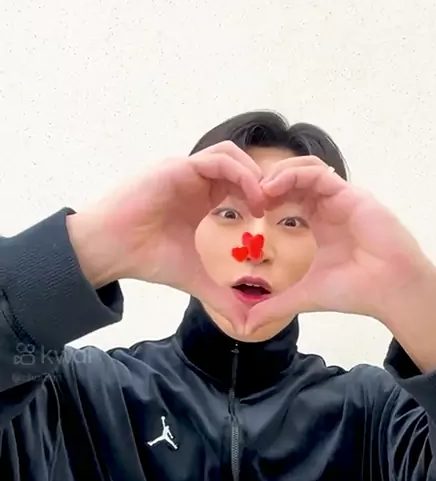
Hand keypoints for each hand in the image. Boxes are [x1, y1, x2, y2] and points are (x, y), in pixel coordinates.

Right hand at [68, 142, 264, 331]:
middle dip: (264, 181)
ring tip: (266, 203)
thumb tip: (247, 326)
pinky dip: (240, 174)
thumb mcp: (195, 279)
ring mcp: (185, 170)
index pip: (240, 183)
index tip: (278, 220)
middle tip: (280, 207)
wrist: (110, 250)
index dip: (263, 196)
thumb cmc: (146, 259)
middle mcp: (194, 179)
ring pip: (231, 154)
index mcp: (200, 198)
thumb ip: (222, 296)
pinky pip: (217, 160)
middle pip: (240, 164)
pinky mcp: (177, 168)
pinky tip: (252, 199)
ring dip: (254, 174)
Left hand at [245, 156, 432, 334]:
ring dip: (280, 173)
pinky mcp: (352, 195)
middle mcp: (332, 206)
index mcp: (322, 223)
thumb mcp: (306, 296)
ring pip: (307, 168)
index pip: (291, 197)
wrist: (391, 291)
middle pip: (296, 177)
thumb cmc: (356, 291)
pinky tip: (274, 188)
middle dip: (269, 180)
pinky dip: (294, 175)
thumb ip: (276, 306)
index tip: (247, 210)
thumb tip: (247, 327)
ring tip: (259, 189)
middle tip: (248, 196)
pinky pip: (319, 174)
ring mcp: (343, 198)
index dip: (267, 198)